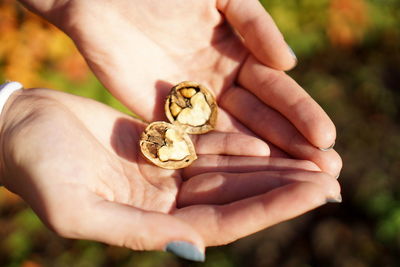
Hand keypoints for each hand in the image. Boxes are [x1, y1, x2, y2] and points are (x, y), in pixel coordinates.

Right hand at [0, 88, 340, 260]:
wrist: (21, 129)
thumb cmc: (36, 168)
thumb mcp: (77, 208)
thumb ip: (132, 230)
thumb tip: (190, 248)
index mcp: (148, 224)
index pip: (221, 222)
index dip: (268, 209)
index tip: (313, 195)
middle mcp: (162, 201)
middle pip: (234, 197)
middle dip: (282, 189)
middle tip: (331, 178)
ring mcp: (163, 173)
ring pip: (226, 171)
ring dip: (268, 167)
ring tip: (312, 161)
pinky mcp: (159, 144)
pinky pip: (204, 146)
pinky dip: (233, 144)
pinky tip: (264, 144)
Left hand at [19, 0, 341, 175]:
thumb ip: (254, 25)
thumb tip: (287, 64)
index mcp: (239, 53)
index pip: (276, 89)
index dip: (301, 113)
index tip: (326, 138)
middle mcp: (221, 82)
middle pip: (262, 119)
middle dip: (293, 144)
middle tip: (326, 171)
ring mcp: (194, 104)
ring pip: (235, 135)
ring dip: (265, 159)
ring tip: (297, 183)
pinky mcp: (165, 117)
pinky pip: (197, 141)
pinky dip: (221, 158)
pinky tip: (245, 178)